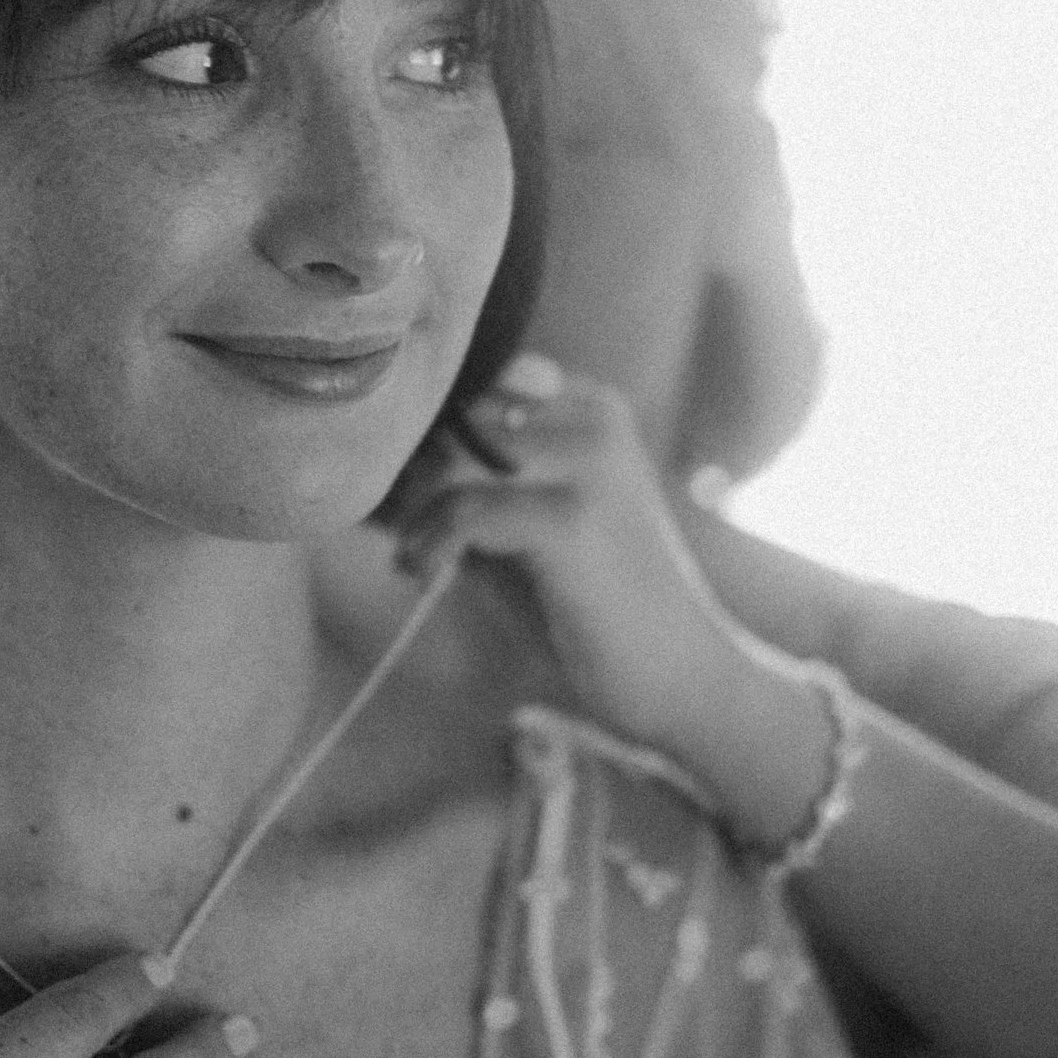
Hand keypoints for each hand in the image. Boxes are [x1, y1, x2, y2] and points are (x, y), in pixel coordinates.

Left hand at [392, 357, 790, 792]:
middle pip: (455, 412)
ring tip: (419, 560)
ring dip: (415, 513)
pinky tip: (429, 577)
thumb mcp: (523, 527)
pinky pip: (463, 510)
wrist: (683, 678)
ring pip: (451, 455)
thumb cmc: (593, 607)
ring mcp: (587, 462)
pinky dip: (430, 547)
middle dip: (410, 475)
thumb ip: (467, 484)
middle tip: (404, 532)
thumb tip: (374, 462)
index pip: (473, 379)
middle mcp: (592, 416)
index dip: (422, 431)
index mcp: (588, 405)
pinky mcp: (571, 519)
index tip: (403, 493)